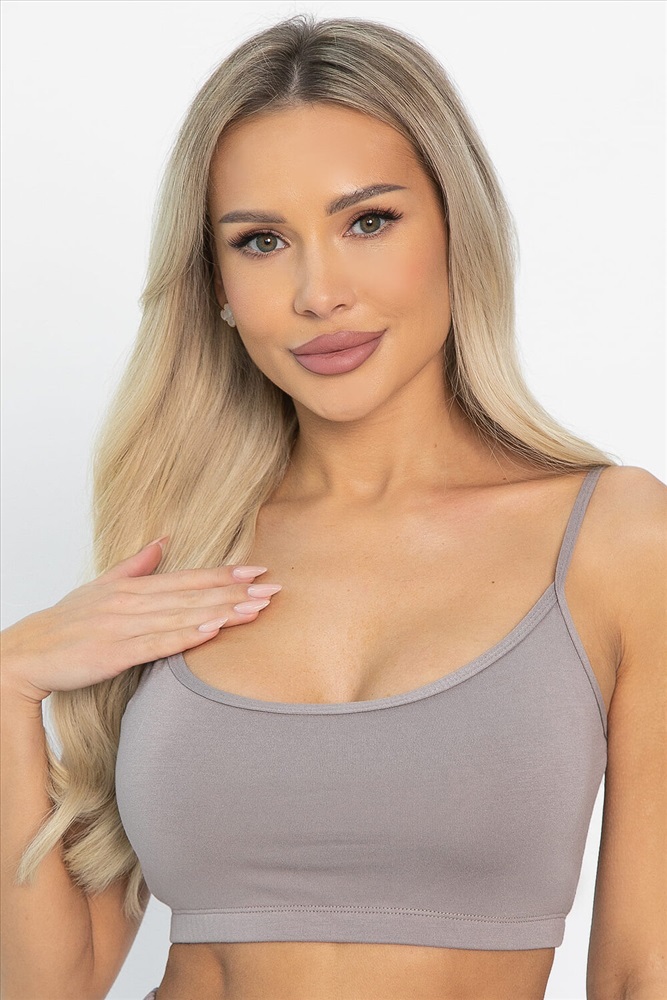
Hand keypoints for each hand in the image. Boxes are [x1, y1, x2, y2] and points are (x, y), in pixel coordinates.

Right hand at [0, 539, 280, 705]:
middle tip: (275, 590)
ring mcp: (124, 626)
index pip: (188, 579)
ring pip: (183, 617)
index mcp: (134, 587)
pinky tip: (213, 631)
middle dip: (237, 593)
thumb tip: (163, 540)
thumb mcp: (102, 586)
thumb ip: (136, 565)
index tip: (258, 570)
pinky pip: (157, 644)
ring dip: (222, 613)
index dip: (225, 575)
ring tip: (256, 609)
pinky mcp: (114, 652)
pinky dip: (186, 636)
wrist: (27, 652)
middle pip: (194, 596)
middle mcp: (133, 601)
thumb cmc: (66, 621)